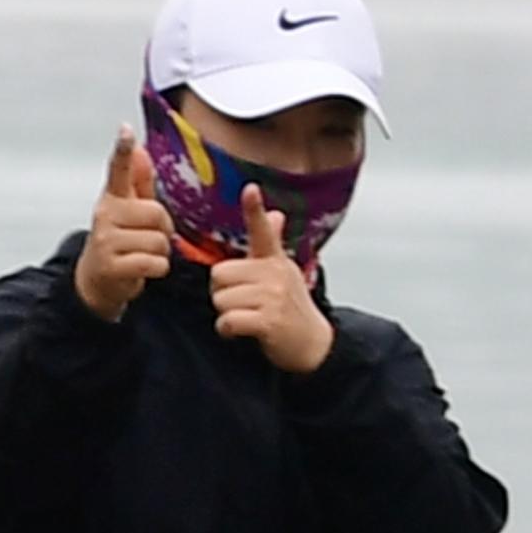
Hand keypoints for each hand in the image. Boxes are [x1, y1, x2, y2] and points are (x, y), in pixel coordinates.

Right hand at [74, 128, 172, 321]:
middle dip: (163, 229)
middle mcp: (105, 215)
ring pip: (158, 240)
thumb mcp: (128, 210)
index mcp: (112, 198)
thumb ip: (138, 181)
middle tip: (149, 237)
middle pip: (156, 213)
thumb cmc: (119, 240)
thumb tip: (141, 150)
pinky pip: (153, 262)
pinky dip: (157, 268)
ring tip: (144, 254)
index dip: (123, 150)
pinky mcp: (111, 265)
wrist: (97, 280)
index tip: (126, 130)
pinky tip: (145, 268)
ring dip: (160, 252)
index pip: (117, 169)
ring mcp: (106, 240)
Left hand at [211, 192, 336, 373]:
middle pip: (219, 274)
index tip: (249, 188)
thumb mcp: (283, 272)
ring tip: (244, 318)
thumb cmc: (290, 307)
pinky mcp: (269, 321)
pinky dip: (227, 330)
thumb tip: (276, 213)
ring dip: (224, 314)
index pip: (263, 231)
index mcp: (274, 260)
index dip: (255, 209)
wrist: (312, 344)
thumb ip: (272, 244)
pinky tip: (239, 332)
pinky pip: (228, 320)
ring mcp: (273, 297)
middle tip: (239, 303)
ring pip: (221, 299)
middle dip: (220, 292)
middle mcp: (275, 274)